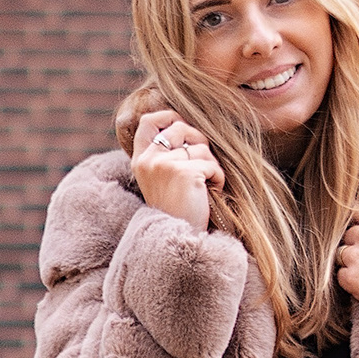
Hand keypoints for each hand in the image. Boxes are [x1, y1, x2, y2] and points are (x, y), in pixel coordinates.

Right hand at [130, 105, 223, 232]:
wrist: (176, 241)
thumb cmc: (176, 210)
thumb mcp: (161, 179)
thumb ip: (165, 154)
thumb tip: (185, 125)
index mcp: (140, 160)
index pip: (148, 121)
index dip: (168, 116)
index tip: (182, 125)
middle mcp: (149, 159)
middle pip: (181, 127)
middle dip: (199, 141)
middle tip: (202, 165)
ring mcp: (165, 164)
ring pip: (201, 146)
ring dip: (210, 166)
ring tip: (203, 188)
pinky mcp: (184, 173)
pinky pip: (212, 165)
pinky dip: (217, 179)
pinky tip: (209, 195)